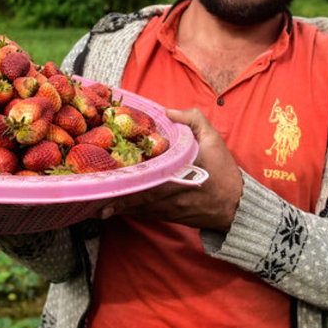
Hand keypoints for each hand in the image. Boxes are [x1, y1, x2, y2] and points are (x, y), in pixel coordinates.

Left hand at [99, 108, 242, 230]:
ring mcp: (167, 207)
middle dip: (115, 197)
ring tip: (94, 205)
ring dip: (117, 206)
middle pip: (136, 196)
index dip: (129, 177)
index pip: (150, 175)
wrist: (236, 206)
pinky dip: (128, 211)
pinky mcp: (167, 216)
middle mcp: (170, 191)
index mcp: (179, 170)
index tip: (110, 176)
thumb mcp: (214, 139)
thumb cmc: (223, 171)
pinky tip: (112, 209)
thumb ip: (193, 120)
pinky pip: (143, 213)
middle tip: (92, 196)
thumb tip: (168, 111)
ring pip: (137, 207)